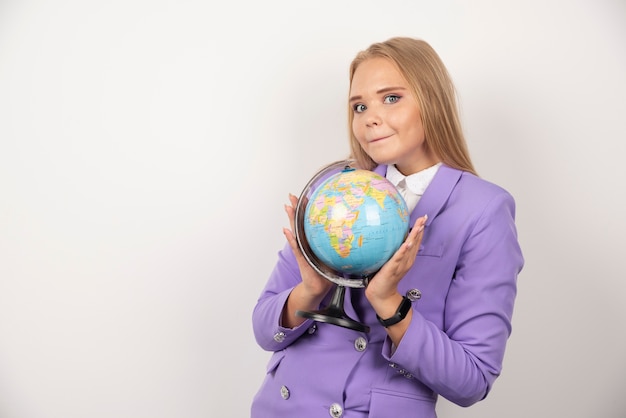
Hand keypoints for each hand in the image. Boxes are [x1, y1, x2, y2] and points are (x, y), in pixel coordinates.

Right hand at [281, 194, 333, 326]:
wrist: (319, 288)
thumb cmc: (328, 272)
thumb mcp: (336, 255)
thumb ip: (342, 244)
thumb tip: (357, 232)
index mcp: (313, 241)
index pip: (310, 221)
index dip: (308, 208)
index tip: (308, 194)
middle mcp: (306, 243)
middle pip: (300, 222)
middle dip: (295, 209)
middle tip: (292, 196)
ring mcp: (302, 250)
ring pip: (295, 231)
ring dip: (290, 219)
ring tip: (287, 207)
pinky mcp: (302, 259)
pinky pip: (296, 247)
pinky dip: (291, 239)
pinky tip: (286, 231)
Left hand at [365, 215, 427, 304]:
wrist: (381, 294)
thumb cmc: (383, 277)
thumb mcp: (388, 261)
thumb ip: (390, 251)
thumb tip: (383, 236)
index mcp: (406, 259)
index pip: (414, 242)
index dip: (419, 230)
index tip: (422, 219)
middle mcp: (406, 261)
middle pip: (415, 243)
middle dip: (419, 230)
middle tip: (423, 218)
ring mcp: (400, 265)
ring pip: (409, 248)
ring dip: (414, 237)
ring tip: (419, 227)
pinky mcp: (392, 269)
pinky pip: (398, 258)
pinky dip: (403, 250)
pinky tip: (408, 243)